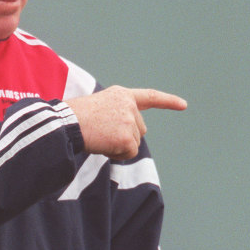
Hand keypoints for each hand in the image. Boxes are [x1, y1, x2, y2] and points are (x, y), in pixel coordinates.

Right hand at [67, 85, 186, 160]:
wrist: (66, 125)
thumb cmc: (73, 119)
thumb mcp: (97, 109)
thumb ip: (116, 117)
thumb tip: (126, 141)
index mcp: (121, 95)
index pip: (149, 97)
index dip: (167, 102)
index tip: (183, 105)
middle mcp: (129, 105)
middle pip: (139, 130)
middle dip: (125, 138)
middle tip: (101, 134)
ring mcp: (130, 120)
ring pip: (134, 144)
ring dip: (117, 147)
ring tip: (98, 137)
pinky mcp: (128, 137)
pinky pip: (129, 154)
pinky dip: (116, 155)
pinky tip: (102, 145)